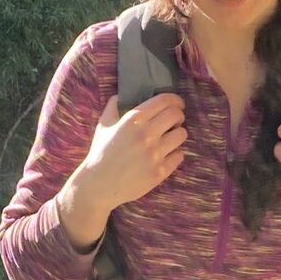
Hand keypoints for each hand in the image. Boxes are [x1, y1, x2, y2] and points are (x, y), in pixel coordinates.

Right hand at [73, 92, 187, 217]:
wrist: (98, 185)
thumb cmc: (100, 153)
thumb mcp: (103, 125)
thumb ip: (113, 107)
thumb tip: (122, 95)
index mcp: (134, 119)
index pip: (165, 101)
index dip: (175, 100)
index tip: (177, 103)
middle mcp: (147, 134)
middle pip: (176, 115)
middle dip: (178, 116)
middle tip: (174, 120)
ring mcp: (155, 154)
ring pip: (182, 135)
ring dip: (177, 134)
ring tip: (170, 138)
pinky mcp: (160, 171)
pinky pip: (179, 155)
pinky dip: (175, 153)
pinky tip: (167, 154)